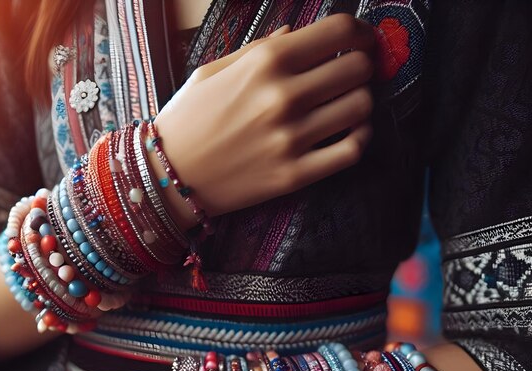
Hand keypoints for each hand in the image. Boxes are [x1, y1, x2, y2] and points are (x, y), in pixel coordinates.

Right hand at [154, 14, 374, 221]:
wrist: (169, 177)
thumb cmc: (187, 121)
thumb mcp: (212, 73)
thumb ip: (258, 50)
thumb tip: (296, 35)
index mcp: (264, 64)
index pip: (339, 31)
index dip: (361, 32)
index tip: (363, 41)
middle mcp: (282, 97)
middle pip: (358, 68)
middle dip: (362, 67)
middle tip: (352, 76)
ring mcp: (291, 139)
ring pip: (361, 108)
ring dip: (361, 102)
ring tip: (347, 106)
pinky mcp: (294, 175)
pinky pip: (352, 151)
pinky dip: (360, 138)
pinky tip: (350, 134)